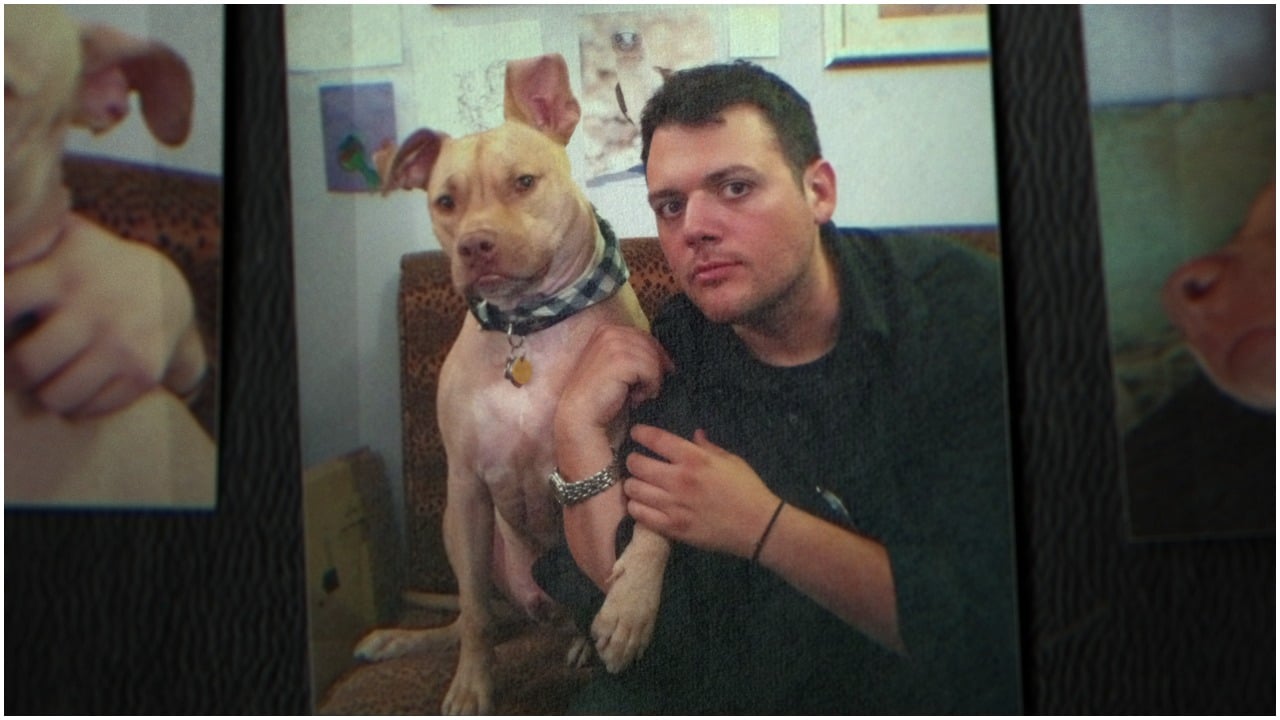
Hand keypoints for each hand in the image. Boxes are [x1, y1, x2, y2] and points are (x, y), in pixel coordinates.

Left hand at [5, 215, 205, 417]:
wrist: (167, 291)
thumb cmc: (90, 266)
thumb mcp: (63, 239)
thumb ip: (22, 244)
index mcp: (65, 273)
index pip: (4, 303)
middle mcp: (96, 309)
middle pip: (27, 363)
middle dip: (9, 373)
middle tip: (12, 369)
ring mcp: (123, 344)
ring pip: (56, 396)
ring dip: (42, 393)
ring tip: (43, 379)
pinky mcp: (143, 373)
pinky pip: (91, 409)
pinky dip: (76, 405)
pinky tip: (76, 386)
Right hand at [554, 325, 671, 456]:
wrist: (580, 414)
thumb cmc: (598, 395)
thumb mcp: (615, 366)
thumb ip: (632, 354)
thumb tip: (663, 357)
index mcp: (606, 330)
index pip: (645, 336)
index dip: (658, 354)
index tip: (664, 371)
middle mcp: (609, 332)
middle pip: (651, 345)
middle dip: (655, 368)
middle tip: (646, 388)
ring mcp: (613, 344)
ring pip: (653, 358)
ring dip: (651, 380)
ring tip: (636, 395)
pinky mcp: (620, 361)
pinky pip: (651, 370)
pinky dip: (648, 387)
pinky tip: (634, 398)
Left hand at [624, 425, 781, 557]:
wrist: (759, 527)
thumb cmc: (748, 490)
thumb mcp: (731, 461)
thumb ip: (708, 447)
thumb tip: (694, 435)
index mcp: (694, 459)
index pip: (656, 439)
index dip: (641, 433)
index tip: (637, 433)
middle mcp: (679, 480)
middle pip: (637, 464)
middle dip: (633, 460)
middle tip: (637, 462)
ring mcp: (674, 505)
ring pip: (633, 489)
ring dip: (633, 484)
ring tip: (638, 484)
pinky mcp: (672, 528)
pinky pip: (640, 515)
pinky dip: (636, 507)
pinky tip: (642, 504)